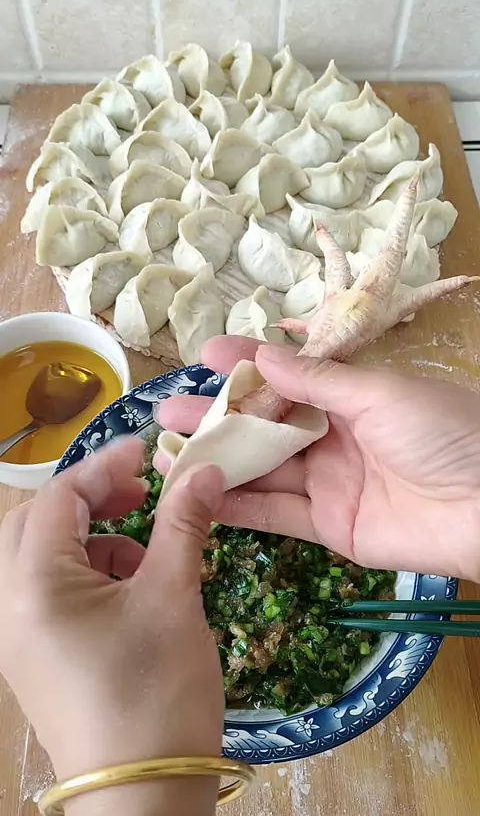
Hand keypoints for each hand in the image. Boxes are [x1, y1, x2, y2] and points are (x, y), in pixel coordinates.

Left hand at [0, 439, 224, 815]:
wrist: (144, 798)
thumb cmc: (155, 690)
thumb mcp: (173, 597)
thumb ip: (182, 523)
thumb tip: (205, 470)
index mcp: (34, 584)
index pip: (60, 498)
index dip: (105, 467)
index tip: (148, 454)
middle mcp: (10, 606)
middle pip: (35, 522)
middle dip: (87, 498)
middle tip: (137, 494)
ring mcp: (17, 637)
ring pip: (39, 558)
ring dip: (88, 537)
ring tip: (142, 553)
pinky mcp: (34, 659)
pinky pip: (47, 594)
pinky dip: (86, 575)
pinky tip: (130, 592)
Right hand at [156, 337, 479, 582]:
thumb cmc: (443, 434)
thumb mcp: (381, 395)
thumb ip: (319, 381)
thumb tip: (261, 356)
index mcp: (351, 395)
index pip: (288, 375)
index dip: (247, 365)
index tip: (203, 356)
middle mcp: (333, 436)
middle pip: (264, 426)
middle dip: (216, 418)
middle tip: (166, 413)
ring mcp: (328, 482)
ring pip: (262, 470)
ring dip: (217, 463)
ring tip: (166, 455)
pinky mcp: (328, 526)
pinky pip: (275, 514)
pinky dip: (237, 507)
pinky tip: (199, 496)